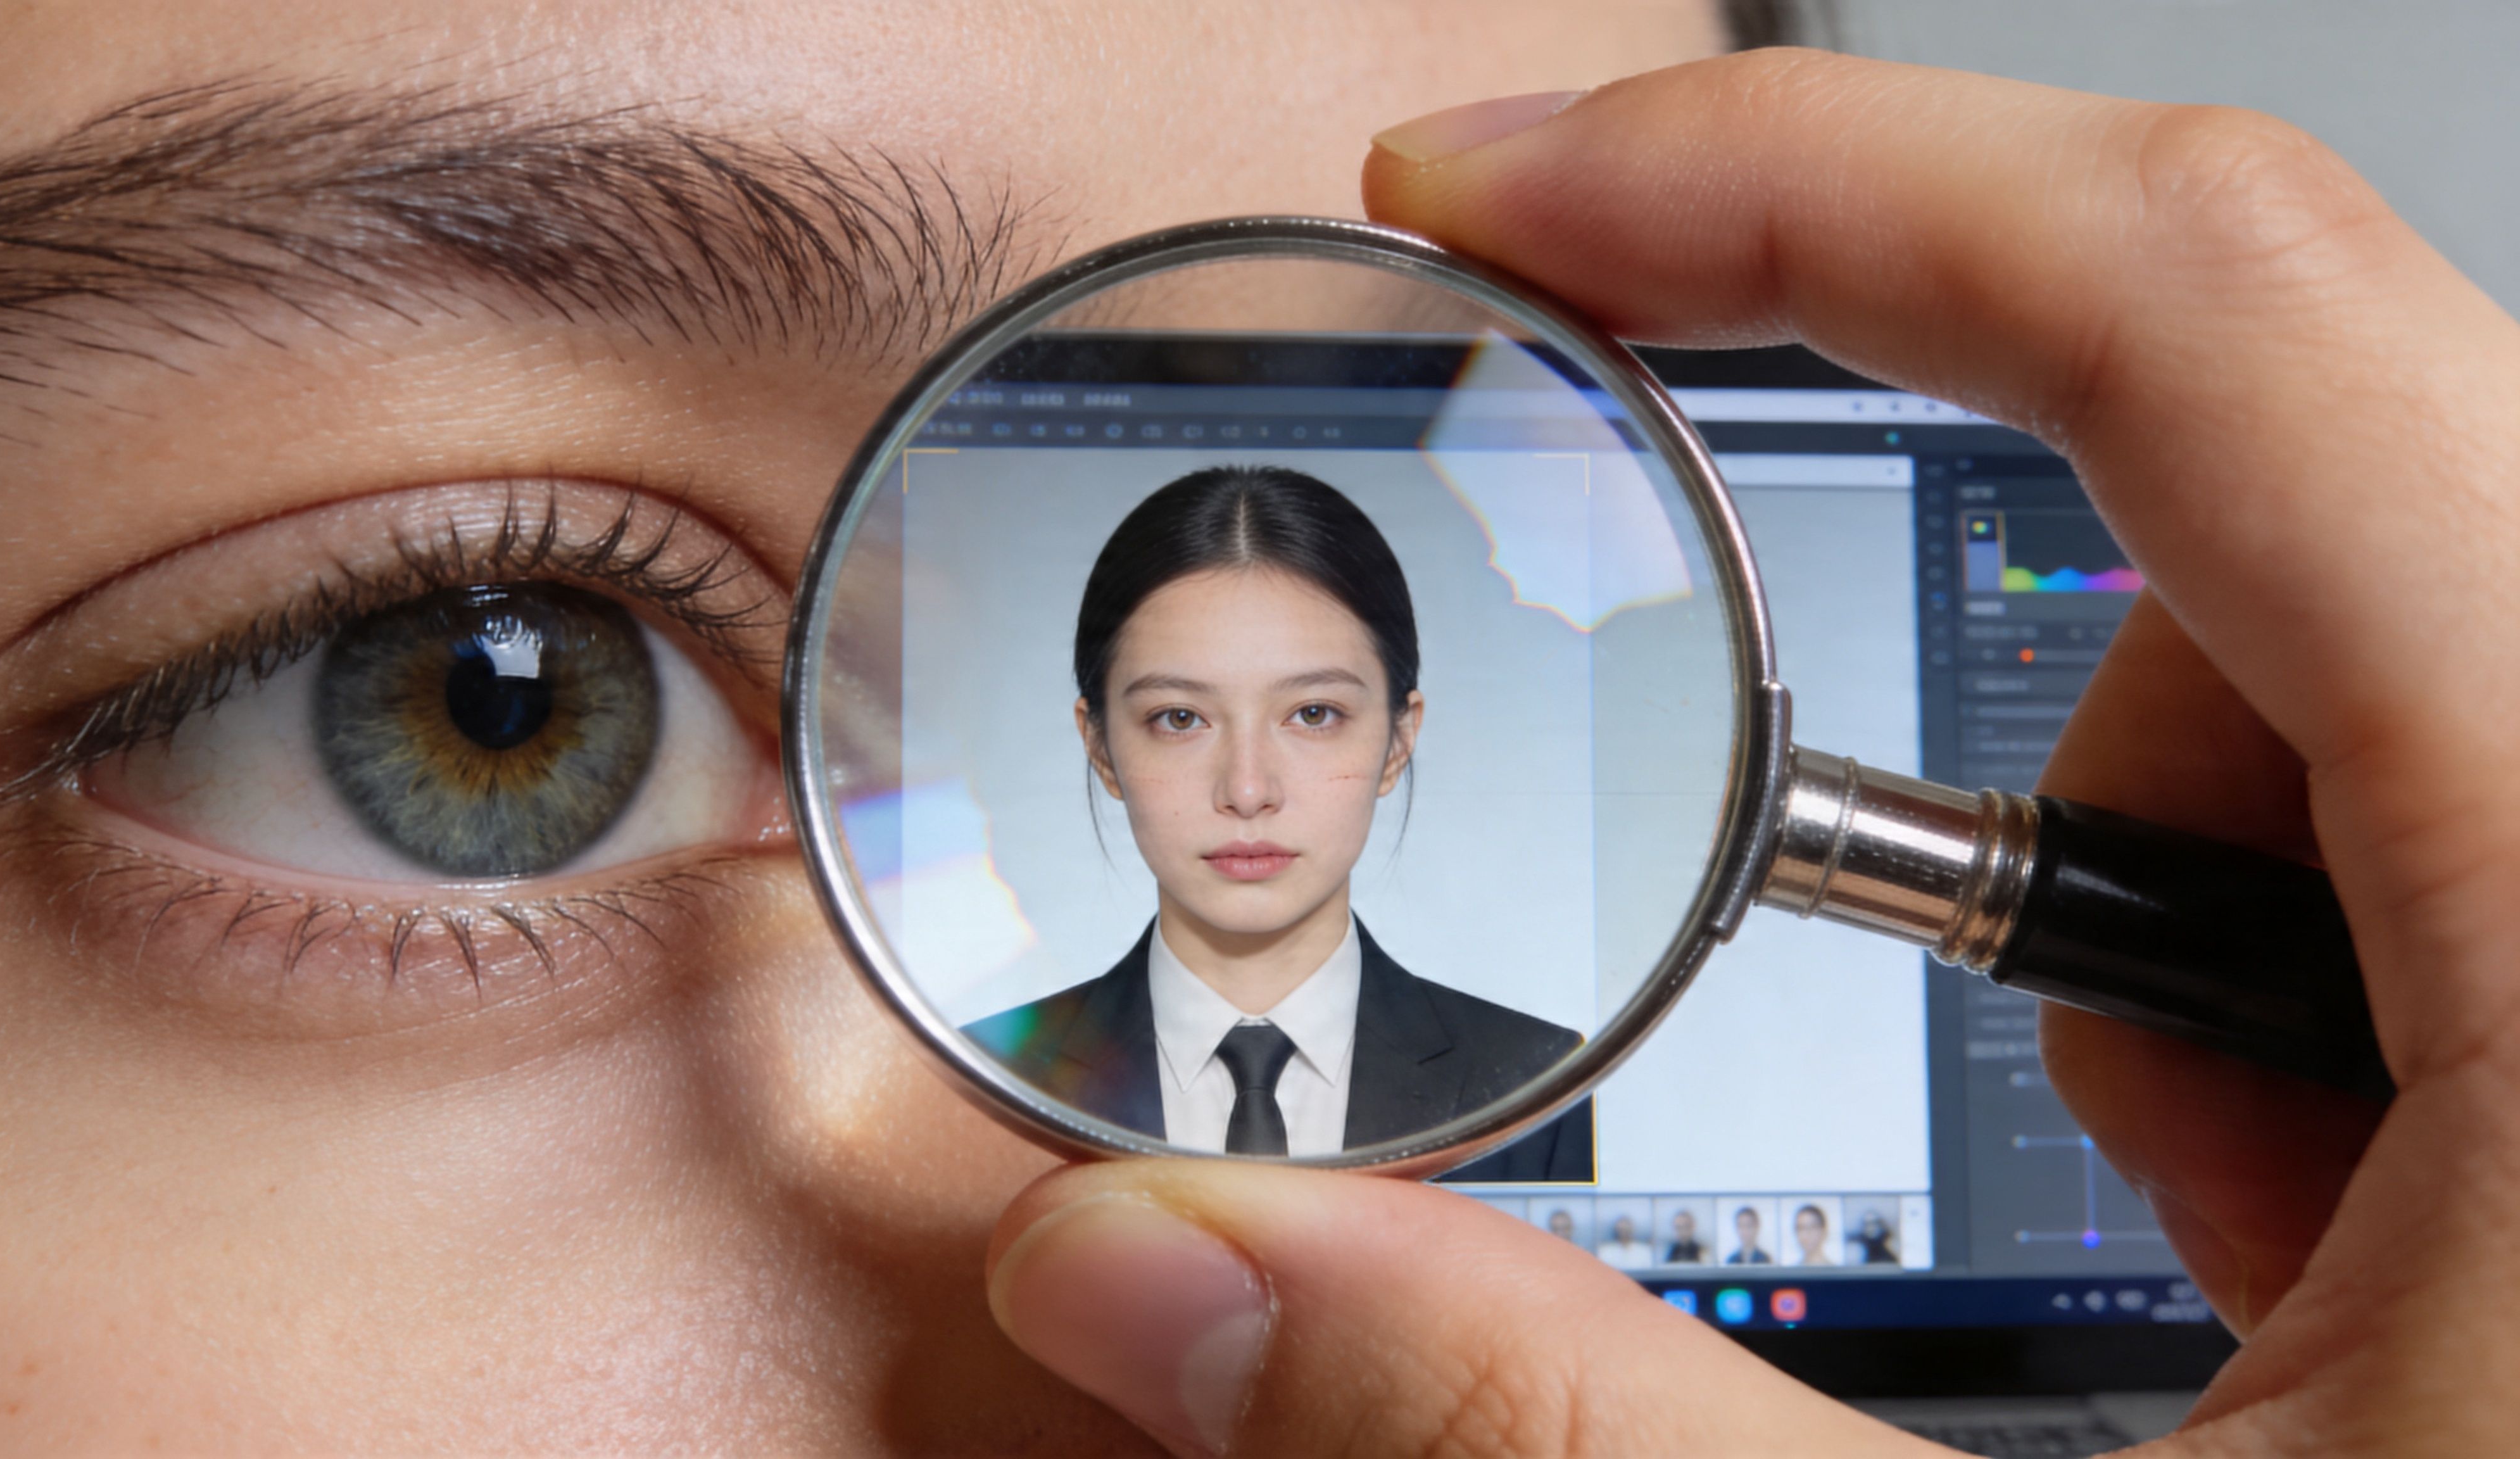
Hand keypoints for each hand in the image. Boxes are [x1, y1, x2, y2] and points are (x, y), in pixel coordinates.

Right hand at [983, 50, 2519, 1453]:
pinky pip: (2492, 787)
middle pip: (2288, 455)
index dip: (1790, 181)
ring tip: (2263, 1216)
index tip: (1508, 191)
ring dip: (2204, 890)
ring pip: (2383, 646)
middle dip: (2026, 719)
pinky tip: (2382, 1222)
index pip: (2185, 294)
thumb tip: (1174, 1289)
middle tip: (1919, 952)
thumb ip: (1569, 1438)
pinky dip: (2352, 959)